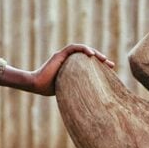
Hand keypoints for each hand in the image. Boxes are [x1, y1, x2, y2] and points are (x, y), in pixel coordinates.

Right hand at [0, 44, 114, 95]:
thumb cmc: (48, 89)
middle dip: (100, 59)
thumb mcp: (68, 88)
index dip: (99, 66)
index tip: (110, 71)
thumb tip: (92, 100)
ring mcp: (63, 56)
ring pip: (82, 50)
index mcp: (71, 67)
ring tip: (104, 59)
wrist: (36, 85)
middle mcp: (68, 60)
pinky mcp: (59, 55)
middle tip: (112, 65)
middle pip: (87, 56)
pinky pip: (74, 48)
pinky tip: (92, 55)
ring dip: (94, 53)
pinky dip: (83, 49)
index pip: (87, 64)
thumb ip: (77, 87)